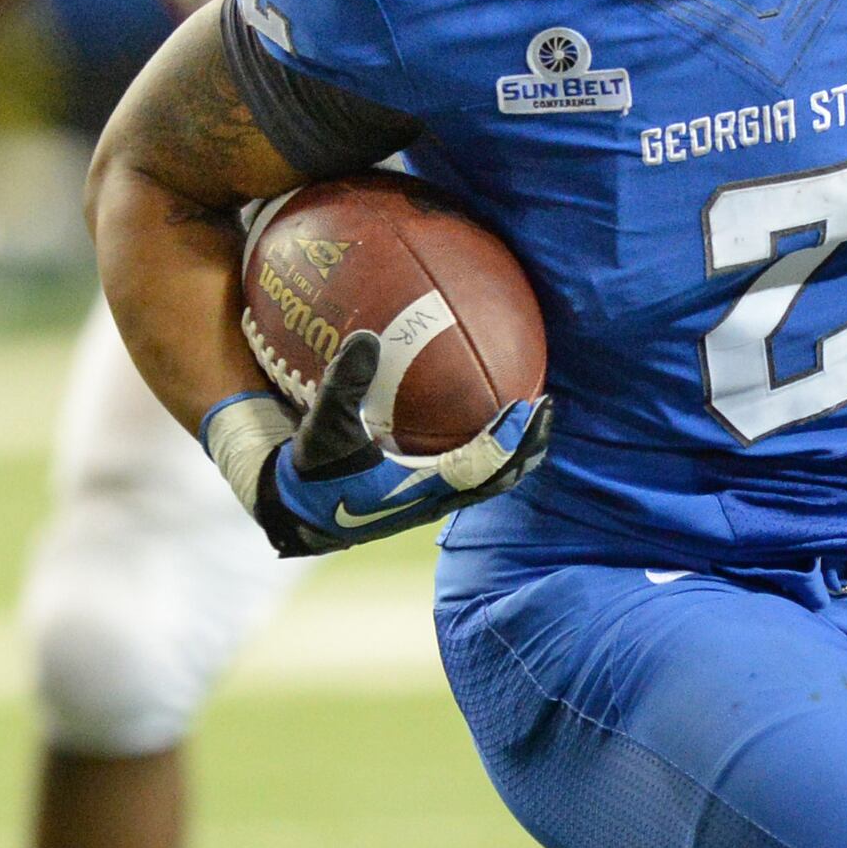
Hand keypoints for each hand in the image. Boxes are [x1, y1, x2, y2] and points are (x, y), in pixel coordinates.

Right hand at [205, 332, 551, 557]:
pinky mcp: (425, 495)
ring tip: (532, 413)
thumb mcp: (322, 426)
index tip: (530, 405)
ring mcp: (434, 499)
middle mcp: (436, 498)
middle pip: (500, 477)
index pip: (481, 465)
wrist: (298, 512)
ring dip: (515, 450)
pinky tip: (485, 414)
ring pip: (489, 479)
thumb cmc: (313, 470)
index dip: (510, 438)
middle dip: (527, 445)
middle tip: (548, 407)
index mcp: (420, 488)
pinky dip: (488, 448)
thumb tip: (365, 335)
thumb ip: (344, 384)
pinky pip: (469, 472)